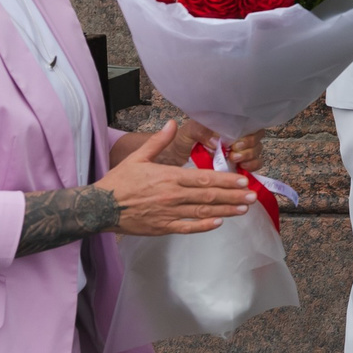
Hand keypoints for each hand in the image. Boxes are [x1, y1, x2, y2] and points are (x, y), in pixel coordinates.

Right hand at [98, 120, 257, 235]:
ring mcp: (168, 213)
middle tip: (252, 197)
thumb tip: (172, 124)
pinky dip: (204, 226)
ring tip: (243, 210)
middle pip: (208, 196)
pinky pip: (187, 228)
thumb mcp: (138, 156)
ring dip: (225, 211)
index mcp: (169, 177)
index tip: (243, 181)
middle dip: (233, 196)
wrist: (99, 206)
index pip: (204, 179)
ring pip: (202, 212)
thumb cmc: (119, 181)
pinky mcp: (162, 227)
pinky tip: (219, 223)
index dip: (226, 181)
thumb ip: (158, 141)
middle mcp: (172, 195)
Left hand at [168, 117, 262, 173]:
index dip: (247, 131)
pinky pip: (254, 165)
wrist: (173, 165)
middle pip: (256, 137)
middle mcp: (234, 138)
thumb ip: (199, 132)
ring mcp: (238, 153)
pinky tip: (243, 168)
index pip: (246, 123)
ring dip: (251, 156)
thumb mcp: (186, 134)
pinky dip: (253, 166)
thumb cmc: (179, 146)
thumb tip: (216, 141)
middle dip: (249, 145)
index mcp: (225, 126)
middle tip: (234, 153)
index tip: (236, 141)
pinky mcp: (238, 168)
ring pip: (257, 151)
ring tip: (236, 161)